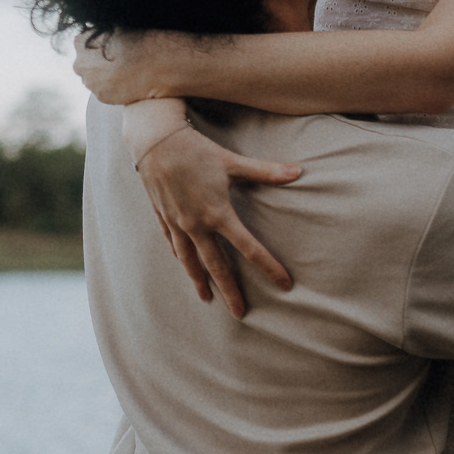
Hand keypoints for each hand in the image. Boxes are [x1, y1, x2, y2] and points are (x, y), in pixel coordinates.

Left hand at [72, 31, 176, 104]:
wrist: (153, 63)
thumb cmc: (136, 41)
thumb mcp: (115, 28)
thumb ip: (101, 33)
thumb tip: (97, 32)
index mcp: (80, 43)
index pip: (82, 47)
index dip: (96, 50)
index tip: (109, 52)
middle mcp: (80, 64)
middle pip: (85, 66)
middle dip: (96, 66)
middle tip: (116, 64)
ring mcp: (89, 82)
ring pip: (93, 81)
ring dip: (104, 79)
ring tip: (123, 74)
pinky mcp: (100, 96)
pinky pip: (103, 93)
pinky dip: (112, 90)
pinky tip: (125, 83)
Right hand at [136, 122, 301, 316]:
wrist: (155, 141)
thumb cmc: (196, 149)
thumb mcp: (233, 161)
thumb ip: (266, 171)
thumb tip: (298, 172)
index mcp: (218, 214)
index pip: (249, 248)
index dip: (268, 267)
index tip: (284, 285)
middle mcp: (196, 225)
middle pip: (217, 265)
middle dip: (230, 290)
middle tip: (240, 313)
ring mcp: (177, 223)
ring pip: (190, 261)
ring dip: (200, 281)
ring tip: (207, 299)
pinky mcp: (163, 216)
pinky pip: (174, 244)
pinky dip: (181, 258)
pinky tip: (185, 265)